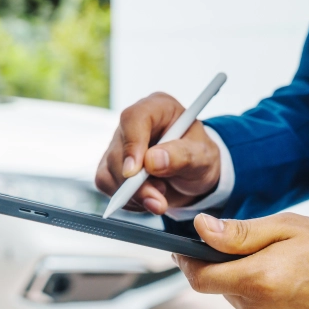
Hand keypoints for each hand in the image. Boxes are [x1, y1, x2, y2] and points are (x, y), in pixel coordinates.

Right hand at [95, 92, 221, 214]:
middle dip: (136, 184)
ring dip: (133, 194)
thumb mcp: (202, 156)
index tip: (134, 172)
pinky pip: (106, 184)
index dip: (131, 144)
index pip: (134, 118)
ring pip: (109, 171)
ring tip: (160, 198)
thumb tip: (152, 161)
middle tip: (158, 201)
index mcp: (158, 108)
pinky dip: (126, 199)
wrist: (194, 176)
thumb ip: (181, 156)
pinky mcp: (111, 165)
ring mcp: (119, 145)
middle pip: (118, 152)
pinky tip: (146, 198)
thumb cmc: (199, 158)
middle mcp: (133, 124)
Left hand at [175, 213, 308, 308]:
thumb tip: (200, 230)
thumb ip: (238, 234)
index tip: (183, 252)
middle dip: (235, 272)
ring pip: (244, 308)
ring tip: (292, 278)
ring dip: (254, 292)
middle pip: (225, 290)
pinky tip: (298, 300)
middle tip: (269, 258)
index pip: (200, 278)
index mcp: (258, 281)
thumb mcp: (288, 228)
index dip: (188, 263)